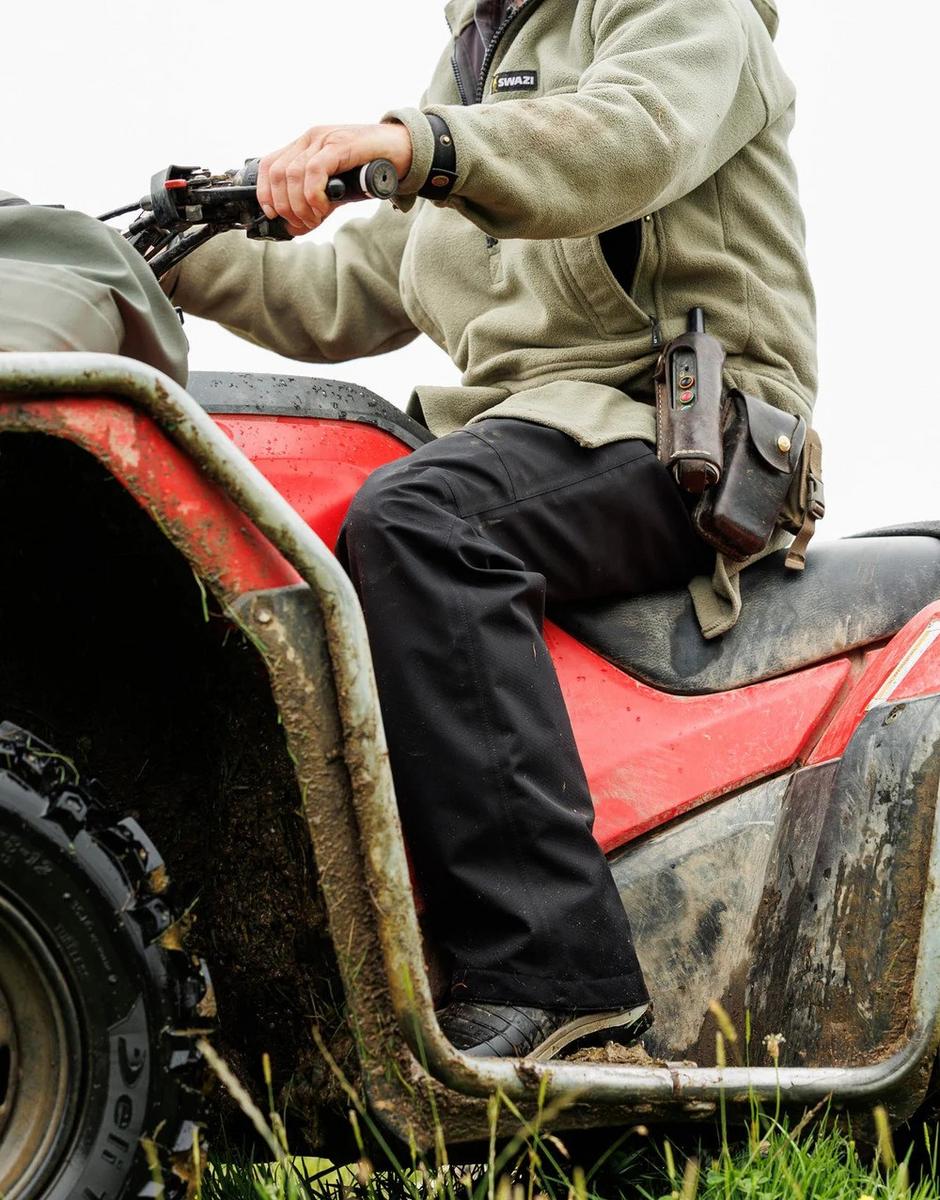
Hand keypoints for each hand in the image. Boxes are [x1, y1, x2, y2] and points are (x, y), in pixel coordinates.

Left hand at [257, 123, 412, 235]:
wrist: (403, 150)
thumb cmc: (372, 169)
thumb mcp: (337, 187)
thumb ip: (316, 203)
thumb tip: (295, 226)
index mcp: (305, 145)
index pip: (268, 165)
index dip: (264, 193)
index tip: (273, 214)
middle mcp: (310, 139)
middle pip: (276, 173)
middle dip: (284, 206)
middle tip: (300, 223)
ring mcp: (323, 139)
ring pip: (291, 174)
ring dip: (299, 205)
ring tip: (314, 218)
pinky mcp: (339, 145)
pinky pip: (314, 171)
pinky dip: (313, 195)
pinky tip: (322, 207)